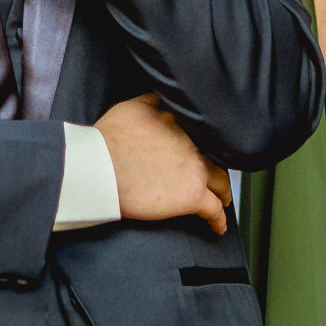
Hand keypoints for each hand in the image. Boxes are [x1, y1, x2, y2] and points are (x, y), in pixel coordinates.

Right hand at [94, 94, 230, 234]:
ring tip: (222, 199)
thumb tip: (163, 98)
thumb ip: (152, 100)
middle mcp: (192, 143)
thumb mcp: (130, 107)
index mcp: (177, 122)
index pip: (201, 131)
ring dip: (223, 192)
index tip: (202, 150)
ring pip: (221, 182)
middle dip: (217, 167)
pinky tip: (217, 226)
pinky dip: (219, 220)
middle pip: (216, 156)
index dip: (204, 143)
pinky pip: (215, 210)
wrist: (102, 167)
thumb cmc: (108, 141)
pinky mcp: (193, 195)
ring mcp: (195, 169)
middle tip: (215, 177)